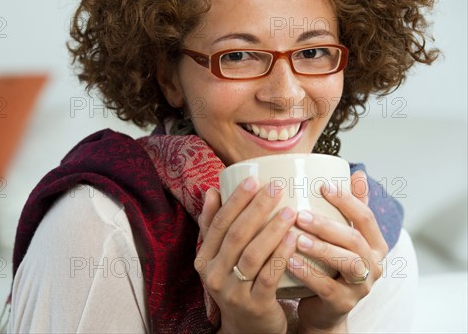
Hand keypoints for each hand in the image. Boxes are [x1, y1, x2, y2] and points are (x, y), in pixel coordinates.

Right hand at [196, 177, 297, 333]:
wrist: (248, 328)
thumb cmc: (238, 283)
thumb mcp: (220, 258)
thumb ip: (214, 227)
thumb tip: (212, 191)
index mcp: (204, 258)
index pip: (218, 223)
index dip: (235, 200)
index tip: (253, 179)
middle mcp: (214, 274)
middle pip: (236, 235)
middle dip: (257, 208)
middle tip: (276, 187)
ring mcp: (233, 291)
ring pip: (252, 254)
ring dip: (272, 229)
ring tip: (290, 210)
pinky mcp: (255, 304)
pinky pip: (269, 275)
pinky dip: (281, 255)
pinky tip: (294, 238)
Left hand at [287, 170, 388, 333]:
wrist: (323, 309)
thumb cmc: (331, 265)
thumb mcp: (342, 236)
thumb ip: (351, 208)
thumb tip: (358, 173)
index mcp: (374, 244)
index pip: (365, 218)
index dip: (347, 201)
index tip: (322, 186)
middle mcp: (373, 265)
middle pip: (355, 241)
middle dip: (328, 226)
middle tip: (300, 215)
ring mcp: (361, 287)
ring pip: (347, 264)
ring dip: (321, 249)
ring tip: (296, 238)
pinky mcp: (343, 305)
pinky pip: (327, 288)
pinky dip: (308, 274)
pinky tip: (289, 262)